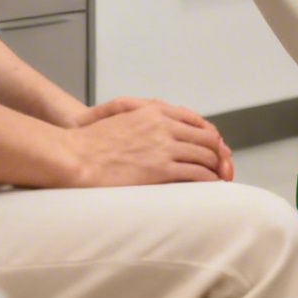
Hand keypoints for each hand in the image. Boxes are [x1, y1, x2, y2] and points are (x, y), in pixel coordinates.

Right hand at [65, 97, 234, 185]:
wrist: (75, 157)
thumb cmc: (92, 142)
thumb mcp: (123, 116)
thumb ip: (145, 119)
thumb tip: (161, 125)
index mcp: (155, 111)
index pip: (196, 122)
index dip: (209, 136)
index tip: (214, 147)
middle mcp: (164, 126)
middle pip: (206, 138)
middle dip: (218, 153)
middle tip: (223, 165)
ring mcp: (164, 147)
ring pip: (205, 155)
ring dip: (216, 168)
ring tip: (219, 177)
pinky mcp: (161, 169)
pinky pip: (196, 173)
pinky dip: (208, 179)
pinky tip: (210, 185)